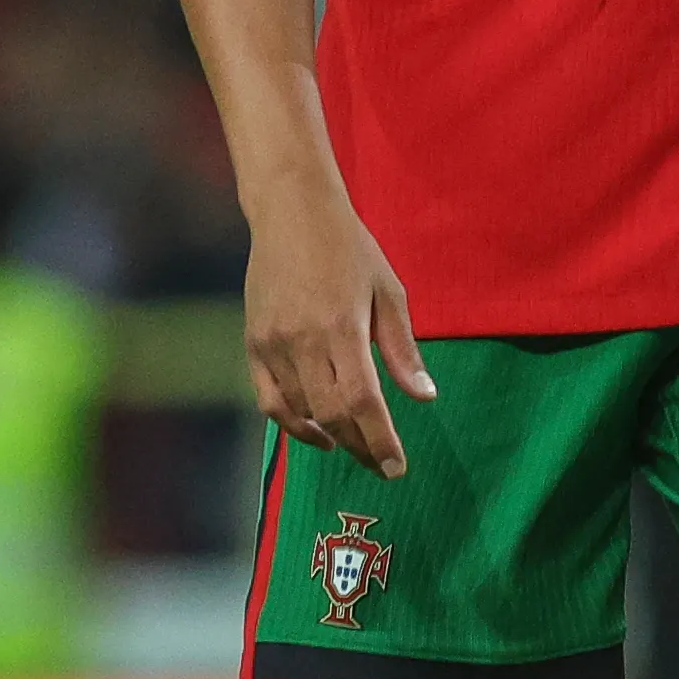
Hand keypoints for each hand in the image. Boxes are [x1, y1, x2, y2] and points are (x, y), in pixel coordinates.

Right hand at [243, 181, 435, 478]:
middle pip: (331, 415)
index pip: (362, 402)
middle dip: (359, 447)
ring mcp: (273, 344)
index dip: (380, 440)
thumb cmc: (349, 247)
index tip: (397, 467)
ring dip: (329, 437)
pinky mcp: (253, 343)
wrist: (291, 212)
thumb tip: (424, 397)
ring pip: (300, 412)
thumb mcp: (387, 290)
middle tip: (381, 464)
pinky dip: (292, 422)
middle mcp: (303, 342)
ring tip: (354, 447)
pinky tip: (315, 430)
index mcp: (342, 327)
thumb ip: (401, 348)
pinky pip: (270, 399)